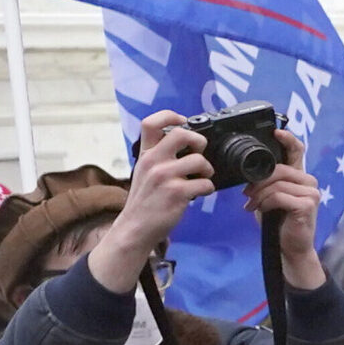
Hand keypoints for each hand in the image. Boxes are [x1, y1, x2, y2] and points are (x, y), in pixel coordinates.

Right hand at [90, 111, 215, 292]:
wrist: (135, 228)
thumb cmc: (144, 201)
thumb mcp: (144, 172)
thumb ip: (158, 157)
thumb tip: (184, 146)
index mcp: (145, 155)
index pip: (150, 123)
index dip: (170, 115)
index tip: (183, 120)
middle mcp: (153, 162)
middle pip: (181, 134)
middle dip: (199, 141)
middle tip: (200, 153)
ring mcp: (165, 177)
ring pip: (200, 161)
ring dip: (208, 170)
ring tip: (202, 178)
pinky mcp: (177, 193)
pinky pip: (205, 183)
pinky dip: (208, 188)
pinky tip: (200, 193)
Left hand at [244, 126, 326, 289]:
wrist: (290, 248)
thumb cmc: (279, 222)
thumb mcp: (269, 197)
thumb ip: (266, 181)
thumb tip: (250, 169)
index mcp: (300, 176)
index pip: (298, 151)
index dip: (288, 139)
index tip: (275, 132)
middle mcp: (309, 182)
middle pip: (280, 169)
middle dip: (258, 181)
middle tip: (247, 194)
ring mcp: (311, 193)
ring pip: (277, 183)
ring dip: (259, 194)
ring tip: (253, 205)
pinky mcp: (308, 205)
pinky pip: (280, 196)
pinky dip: (266, 203)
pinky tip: (261, 211)